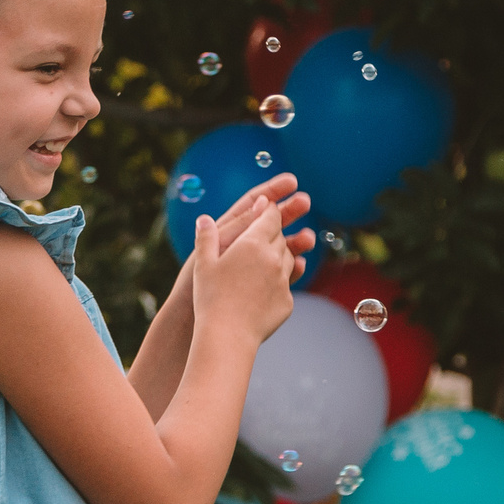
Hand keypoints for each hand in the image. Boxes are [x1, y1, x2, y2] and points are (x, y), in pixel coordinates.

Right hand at [191, 202, 295, 347]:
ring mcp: (283, 280)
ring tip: (264, 259)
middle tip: (263, 233)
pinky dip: (278, 280)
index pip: (270, 216)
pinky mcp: (287, 301)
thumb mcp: (202, 264)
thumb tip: (204, 218)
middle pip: (280, 236)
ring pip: (289, 258)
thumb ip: (206, 237)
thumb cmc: (211, 298)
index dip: (269, 210)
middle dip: (273, 232)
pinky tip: (264, 287)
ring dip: (280, 254)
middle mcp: (274, 258)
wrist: (227, 336)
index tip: (266, 208)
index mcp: (253, 243)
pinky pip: (287, 284)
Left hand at [197, 175, 315, 283]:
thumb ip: (239, 227)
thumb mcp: (216, 251)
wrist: (194, 322)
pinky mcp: (262, 283)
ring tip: (308, 238)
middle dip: (289, 211)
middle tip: (305, 201)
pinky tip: (301, 263)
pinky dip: (292, 266)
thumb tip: (262, 200)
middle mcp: (243, 244)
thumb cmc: (197, 286)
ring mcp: (255, 264)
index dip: (273, 190)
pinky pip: (281, 270)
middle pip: (271, 223)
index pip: (254, 203)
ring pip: (280, 246)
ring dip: (295, 240)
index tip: (291, 181)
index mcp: (228, 231)